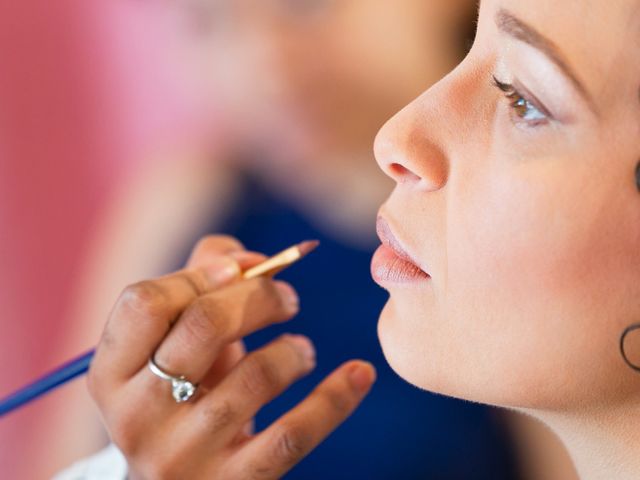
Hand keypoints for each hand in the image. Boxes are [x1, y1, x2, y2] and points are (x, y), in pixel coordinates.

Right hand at [87, 235, 375, 478]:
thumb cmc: (178, 397)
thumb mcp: (173, 347)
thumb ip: (198, 284)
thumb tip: (250, 260)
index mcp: (111, 373)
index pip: (146, 301)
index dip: (200, 274)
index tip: (243, 270)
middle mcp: (134, 416)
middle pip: (204, 324)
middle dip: (259, 297)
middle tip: (289, 299)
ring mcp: (180, 456)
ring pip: (255, 376)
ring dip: (292, 349)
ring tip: (303, 349)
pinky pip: (292, 435)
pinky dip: (335, 398)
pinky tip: (360, 373)